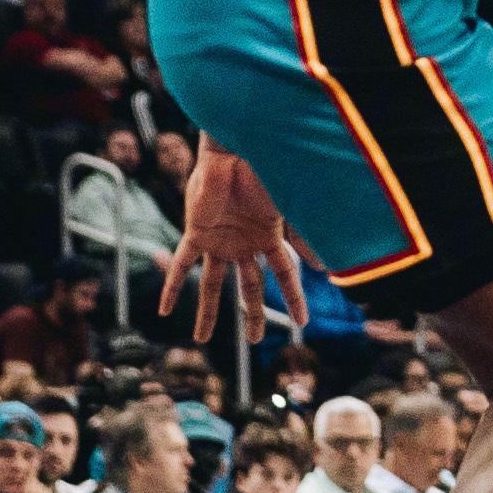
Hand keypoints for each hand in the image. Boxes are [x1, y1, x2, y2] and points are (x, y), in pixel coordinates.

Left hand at [160, 134, 309, 344]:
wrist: (234, 151)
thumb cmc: (266, 172)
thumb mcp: (287, 210)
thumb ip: (304, 238)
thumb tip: (327, 267)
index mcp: (269, 239)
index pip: (286, 277)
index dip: (295, 299)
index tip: (302, 323)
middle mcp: (244, 245)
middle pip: (250, 288)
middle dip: (253, 315)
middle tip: (253, 341)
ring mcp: (220, 242)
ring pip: (214, 285)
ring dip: (209, 312)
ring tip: (202, 338)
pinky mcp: (197, 234)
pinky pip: (183, 265)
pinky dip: (174, 287)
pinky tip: (164, 310)